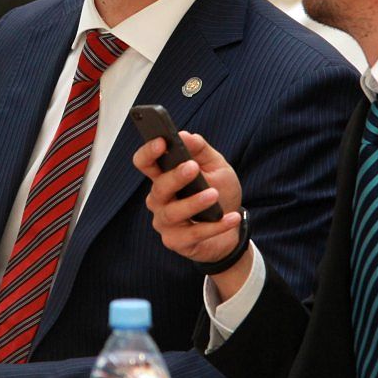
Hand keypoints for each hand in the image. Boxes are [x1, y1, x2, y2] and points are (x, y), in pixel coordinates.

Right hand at [132, 131, 243, 263]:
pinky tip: (231, 217)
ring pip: (173, 212)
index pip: (145, 163)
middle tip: (192, 167)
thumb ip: (201, 150)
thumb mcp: (216, 167)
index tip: (162, 142)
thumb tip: (185, 135)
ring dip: (194, 202)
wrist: (232, 230)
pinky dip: (214, 226)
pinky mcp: (176, 242)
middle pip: (158, 187)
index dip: (149, 152)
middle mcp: (159, 200)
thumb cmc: (218, 193)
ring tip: (214, 194)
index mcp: (163, 177)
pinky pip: (193, 234)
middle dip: (175, 177)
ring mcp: (165, 222)